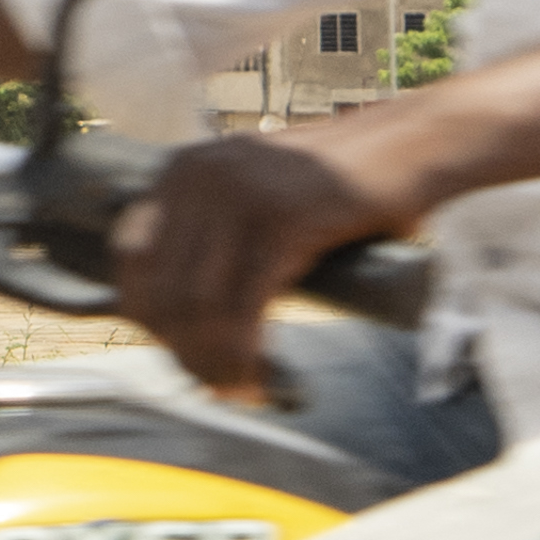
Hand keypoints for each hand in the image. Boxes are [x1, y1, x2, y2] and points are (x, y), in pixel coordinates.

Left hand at [109, 128, 422, 398]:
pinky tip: (259, 380)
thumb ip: (212, 236)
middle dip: (179, 348)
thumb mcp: (253, 199)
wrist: (408, 149)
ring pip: (197, 302)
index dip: (147, 314)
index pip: (130, 254)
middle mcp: (197, 176)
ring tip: (237, 390)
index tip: (176, 353)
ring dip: (212, 360)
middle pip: (159, 285)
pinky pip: (243, 303)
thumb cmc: (336, 191)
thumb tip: (179, 317)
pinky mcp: (281, 219)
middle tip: (212, 383)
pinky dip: (245, 353)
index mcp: (181, 171)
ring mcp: (236, 194)